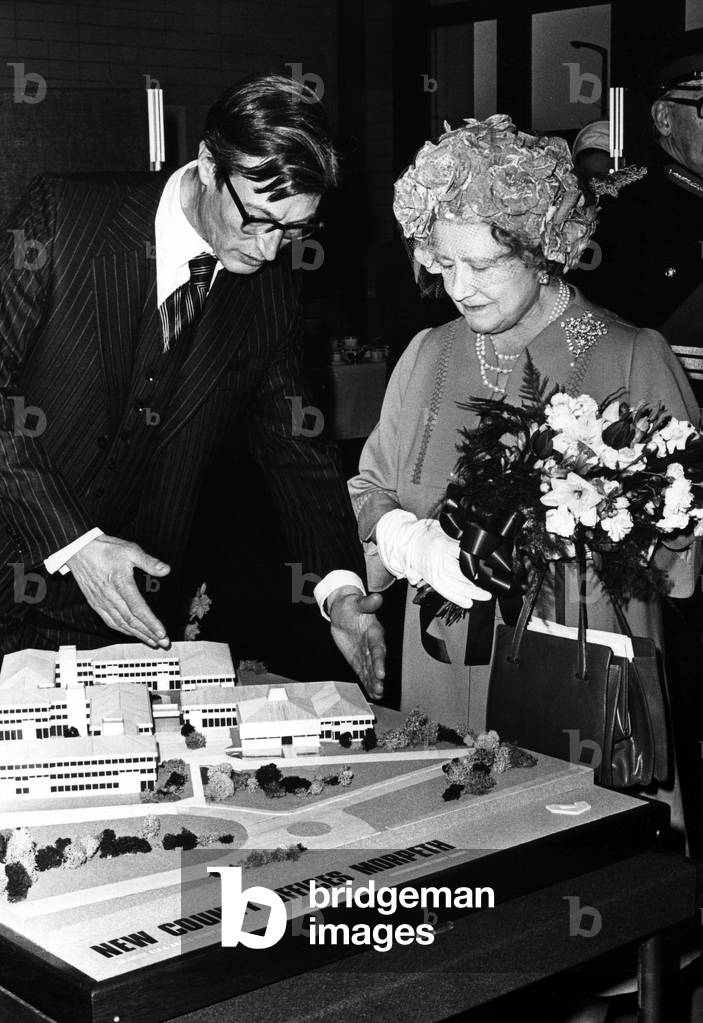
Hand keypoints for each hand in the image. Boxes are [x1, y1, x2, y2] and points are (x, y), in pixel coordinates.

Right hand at [67, 534, 170, 646]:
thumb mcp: (130, 550)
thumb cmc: (105, 549)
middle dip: (149, 634)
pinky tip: (132, 634)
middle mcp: (111, 596)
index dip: (151, 623)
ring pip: (121, 624)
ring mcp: (101, 602)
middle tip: (164, 643)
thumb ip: (148, 562)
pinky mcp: (95, 603)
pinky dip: (122, 630)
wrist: (79, 550)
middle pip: (132, 621)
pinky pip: (110, 621)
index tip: (162, 633)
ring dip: (138, 635)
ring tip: (153, 642)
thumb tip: (166, 570)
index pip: (138, 609)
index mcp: (121, 583)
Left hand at [328, 586, 385, 699]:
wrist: (342, 612)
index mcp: (374, 631)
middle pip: (376, 662)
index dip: (379, 660)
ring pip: (370, 670)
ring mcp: (365, 653)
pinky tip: (371, 694)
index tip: (381, 672)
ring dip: (373, 682)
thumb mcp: (356, 602)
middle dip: (378, 676)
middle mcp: (372, 645)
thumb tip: (377, 597)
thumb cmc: (351, 605)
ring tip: (377, 694)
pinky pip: (363, 672)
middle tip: (380, 688)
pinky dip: (367, 682)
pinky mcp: (358, 659)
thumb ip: (367, 603)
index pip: (377, 647)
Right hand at [375, 509, 491, 607]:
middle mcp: (438, 560)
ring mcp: (434, 572)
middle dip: (477, 581)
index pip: (463, 554)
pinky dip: (457, 598)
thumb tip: (475, 541)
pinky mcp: (431, 580)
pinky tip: (468, 603)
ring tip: (485, 596)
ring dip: (471, 592)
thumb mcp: (443, 530)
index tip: (488, 562)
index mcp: (442, 545)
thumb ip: (457, 537)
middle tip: (491, 583)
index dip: (476, 559)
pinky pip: (445, 592)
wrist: (407, 543)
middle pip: (461, 574)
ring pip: (455, 585)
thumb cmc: (428, 535)